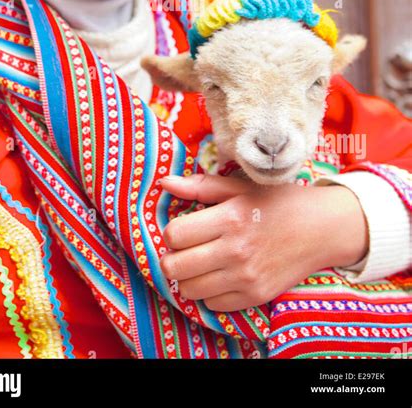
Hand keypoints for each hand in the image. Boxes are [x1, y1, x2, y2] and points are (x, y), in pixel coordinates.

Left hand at [158, 173, 368, 311]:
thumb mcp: (241, 187)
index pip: (174, 235)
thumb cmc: (279, 202)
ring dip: (188, 277)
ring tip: (202, 262)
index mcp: (230, 219)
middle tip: (186, 249)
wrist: (322, 229)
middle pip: (175, 266)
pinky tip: (221, 275)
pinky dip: (210, 292)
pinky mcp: (256, 297)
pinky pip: (213, 305)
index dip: (173, 231)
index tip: (185, 228)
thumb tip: (165, 183)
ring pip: (189, 290)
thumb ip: (201, 186)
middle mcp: (236, 251)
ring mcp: (246, 278)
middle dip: (173, 257)